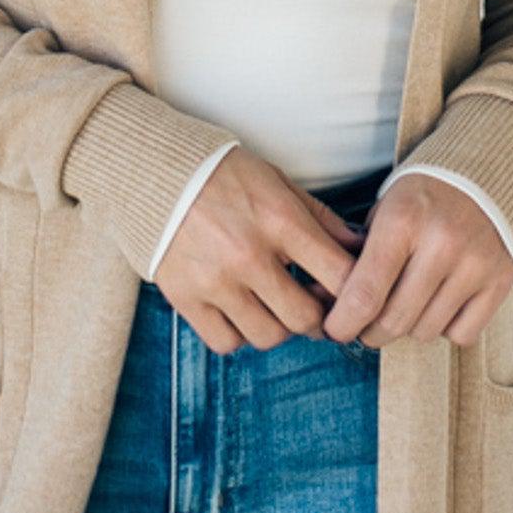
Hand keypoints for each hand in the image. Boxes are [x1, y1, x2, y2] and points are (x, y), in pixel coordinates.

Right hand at [152, 148, 367, 354]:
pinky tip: (240, 312)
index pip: (339, 276)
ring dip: (279, 328)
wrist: (153, 170)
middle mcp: (249, 255)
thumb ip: (319, 217)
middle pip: (305, 318)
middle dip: (318, 319)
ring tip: (274, 307)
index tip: (350, 295)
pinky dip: (239, 335)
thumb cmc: (222, 173)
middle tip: (313, 307)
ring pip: (268, 336)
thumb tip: (359, 248)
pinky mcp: (185, 297)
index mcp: (280, 220)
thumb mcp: (277, 181)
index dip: (354, 293)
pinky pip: (226, 342)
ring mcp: (215, 280)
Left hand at [319, 173, 512, 349]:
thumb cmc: (423, 196)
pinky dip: (447, 327)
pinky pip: (463, 333)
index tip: (335, 330)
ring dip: (409, 327)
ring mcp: (476, 264)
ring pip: (426, 331)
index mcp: (402, 221)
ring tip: (406, 304)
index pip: (364, 295)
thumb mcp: (384, 210)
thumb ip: (359, 257)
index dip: (343, 323)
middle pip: (394, 321)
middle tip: (366, 326)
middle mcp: (442, 243)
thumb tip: (328, 306)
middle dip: (371, 332)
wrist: (485, 170)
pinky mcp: (503, 279)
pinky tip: (441, 302)